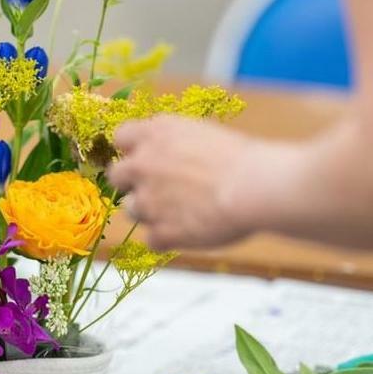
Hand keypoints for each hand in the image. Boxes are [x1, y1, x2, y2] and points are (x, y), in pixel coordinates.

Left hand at [109, 116, 275, 249]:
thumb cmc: (241, 159)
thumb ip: (173, 144)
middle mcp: (143, 165)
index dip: (132, 149)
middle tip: (159, 188)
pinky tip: (191, 230)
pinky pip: (152, 239)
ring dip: (150, 212)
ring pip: (131, 210)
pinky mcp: (160, 232)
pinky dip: (168, 238)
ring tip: (184, 210)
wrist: (255, 187)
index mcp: (155, 134)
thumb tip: (165, 154)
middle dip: (133, 183)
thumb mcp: (202, 134)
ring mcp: (148, 201)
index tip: (145, 156)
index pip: (120, 137)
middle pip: (116, 176)